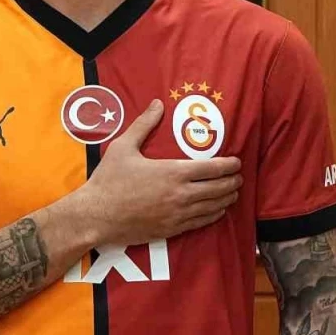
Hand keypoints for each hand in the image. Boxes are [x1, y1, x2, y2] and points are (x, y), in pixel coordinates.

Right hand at [75, 100, 241, 246]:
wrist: (96, 216)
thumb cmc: (108, 180)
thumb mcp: (123, 147)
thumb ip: (144, 125)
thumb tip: (157, 104)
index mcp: (173, 172)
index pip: (212, 169)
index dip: (229, 165)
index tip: (236, 162)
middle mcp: (181, 195)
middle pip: (218, 189)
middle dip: (232, 182)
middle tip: (239, 177)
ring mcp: (178, 215)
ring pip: (213, 207)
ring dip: (227, 199)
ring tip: (233, 193)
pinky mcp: (172, 230)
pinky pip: (201, 223)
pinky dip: (214, 215)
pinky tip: (218, 211)